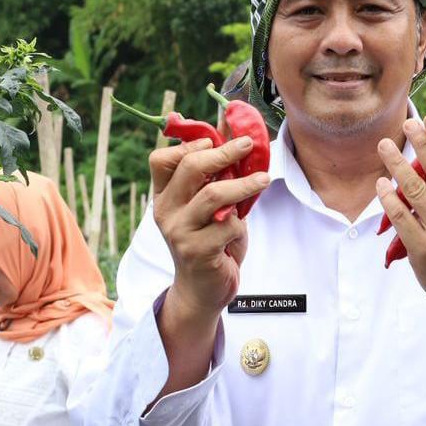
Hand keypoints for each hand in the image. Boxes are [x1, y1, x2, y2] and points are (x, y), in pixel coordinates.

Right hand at [150, 137, 268, 316]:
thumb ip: (215, 178)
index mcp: (165, 196)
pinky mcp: (197, 250)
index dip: (188, 145)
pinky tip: (239, 229)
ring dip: (243, 184)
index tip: (214, 140)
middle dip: (223, 152)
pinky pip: (227, 225)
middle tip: (248, 145)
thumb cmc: (211, 242)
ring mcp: (179, 231)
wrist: (203, 290)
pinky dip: (240, 222)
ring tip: (264, 178)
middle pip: (191, 168)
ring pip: (213, 194)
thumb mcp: (210, 207)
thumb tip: (235, 135)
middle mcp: (166, 211)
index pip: (161, 160)